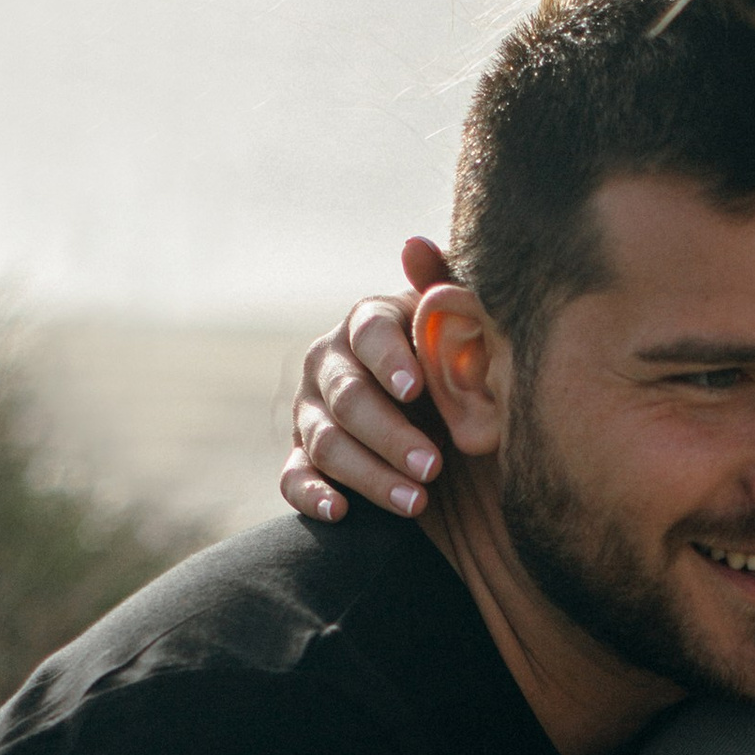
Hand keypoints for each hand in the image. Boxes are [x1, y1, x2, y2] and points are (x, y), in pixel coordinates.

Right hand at [281, 240, 446, 520]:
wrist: (454, 436)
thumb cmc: (459, 373)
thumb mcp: (462, 334)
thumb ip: (445, 292)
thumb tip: (413, 244)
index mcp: (369, 324)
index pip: (370, 333)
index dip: (391, 361)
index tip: (418, 390)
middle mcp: (330, 363)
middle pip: (349, 397)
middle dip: (391, 434)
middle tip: (434, 465)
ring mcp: (311, 412)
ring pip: (326, 442)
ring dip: (369, 474)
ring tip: (415, 501)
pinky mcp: (303, 459)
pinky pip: (293, 478)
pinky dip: (312, 495)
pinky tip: (339, 511)